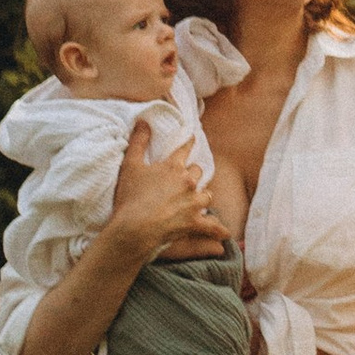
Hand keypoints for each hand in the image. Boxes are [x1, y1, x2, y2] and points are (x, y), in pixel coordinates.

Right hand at [109, 117, 215, 264]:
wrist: (134, 228)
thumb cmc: (130, 197)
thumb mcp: (129, 165)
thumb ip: (138, 141)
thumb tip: (144, 121)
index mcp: (173, 167)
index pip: (185, 149)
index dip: (188, 143)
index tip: (192, 139)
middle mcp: (188, 182)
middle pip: (198, 172)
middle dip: (193, 174)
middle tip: (186, 179)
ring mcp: (193, 202)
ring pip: (206, 194)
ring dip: (202, 196)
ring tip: (197, 200)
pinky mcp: (195, 222)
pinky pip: (212, 226)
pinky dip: (218, 230)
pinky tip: (224, 233)